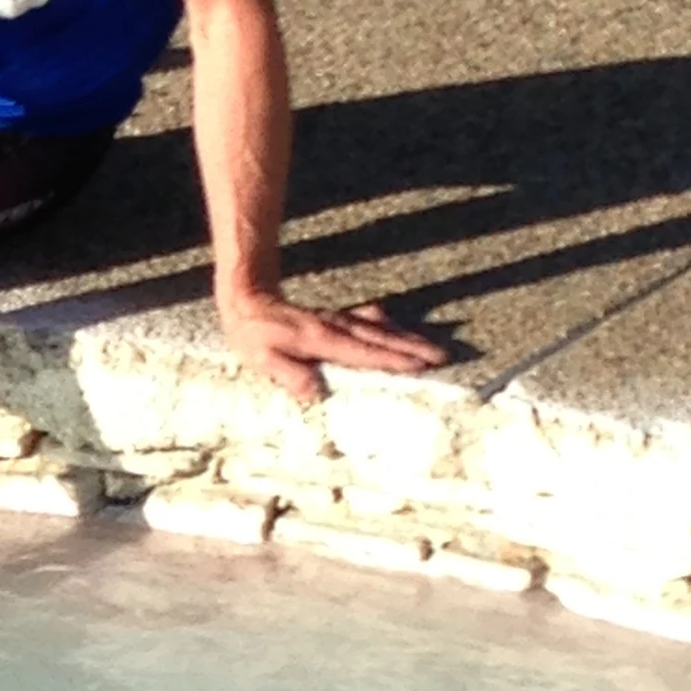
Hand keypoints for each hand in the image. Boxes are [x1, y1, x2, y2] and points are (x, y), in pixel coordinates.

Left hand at [221, 290, 448, 404]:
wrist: (248, 299)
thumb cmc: (252, 334)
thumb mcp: (260, 358)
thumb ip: (287, 373)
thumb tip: (314, 392)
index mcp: (320, 340)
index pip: (362, 352)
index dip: (391, 359)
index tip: (419, 365)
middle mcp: (335, 327)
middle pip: (380, 338)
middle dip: (413, 348)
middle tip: (443, 357)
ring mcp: (339, 320)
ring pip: (380, 329)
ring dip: (408, 338)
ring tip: (434, 348)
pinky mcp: (337, 318)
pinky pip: (369, 323)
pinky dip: (388, 328)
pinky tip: (397, 329)